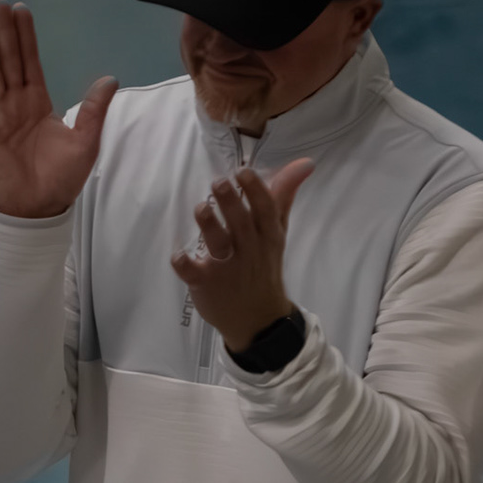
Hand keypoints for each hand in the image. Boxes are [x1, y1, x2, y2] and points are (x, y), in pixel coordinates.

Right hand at [0, 0, 116, 218]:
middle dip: (3, 31)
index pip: (30, 61)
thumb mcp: (85, 141)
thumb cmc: (60, 179)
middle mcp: (14, 102)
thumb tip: (109, 78)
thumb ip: (92, 108)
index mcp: (38, 102)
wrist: (36, 209)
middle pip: (7, 59)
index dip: (25, 36)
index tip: (20, 10)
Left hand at [170, 160, 313, 351]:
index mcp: (267, 236)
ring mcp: (227, 268)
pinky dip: (186, 265)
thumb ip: (283, 197)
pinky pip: (194, 274)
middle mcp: (249, 251)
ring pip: (219, 244)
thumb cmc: (264, 265)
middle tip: (218, 182)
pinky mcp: (206, 284)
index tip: (243, 172)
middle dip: (231, 203)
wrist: (258, 319)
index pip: (265, 210)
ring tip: (201, 208)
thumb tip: (304, 163)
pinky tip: (178, 255)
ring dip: (210, 226)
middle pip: (242, 224)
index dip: (255, 191)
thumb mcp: (277, 232)